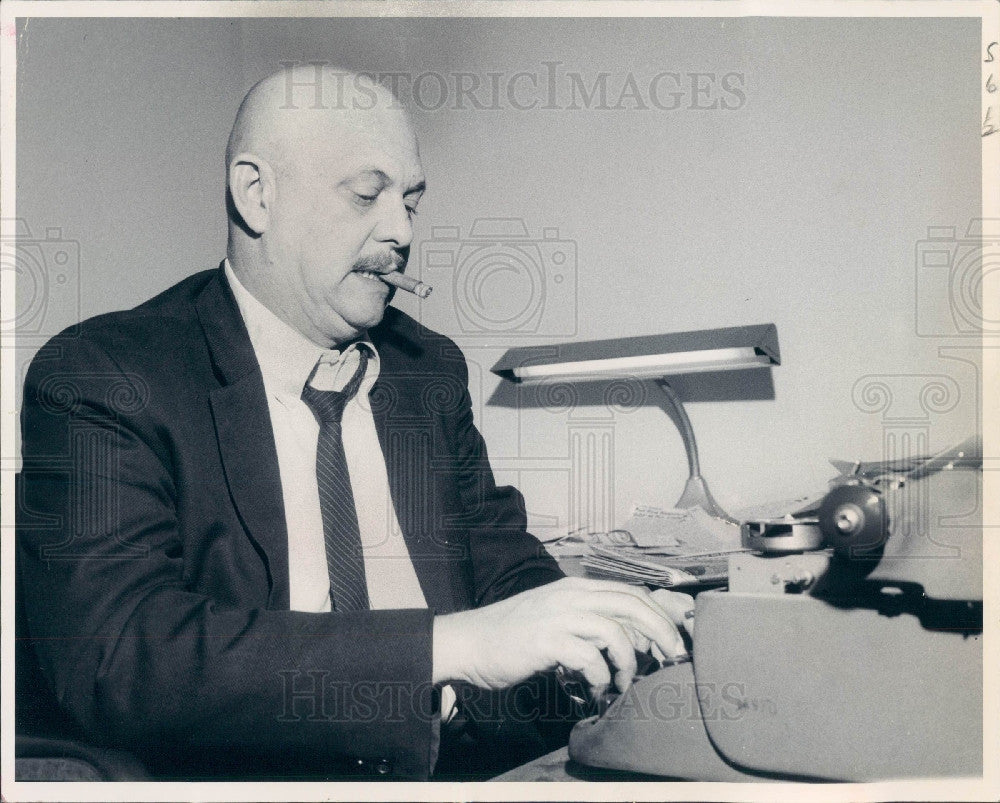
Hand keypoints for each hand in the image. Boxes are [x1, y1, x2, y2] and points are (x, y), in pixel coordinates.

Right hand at [432, 577, 686, 696]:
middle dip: (661, 632)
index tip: (673, 642)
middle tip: (673, 659)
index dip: (659, 615)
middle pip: (633, 604)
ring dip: (628, 663)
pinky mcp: (546, 640)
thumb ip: (589, 620)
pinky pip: (589, 658)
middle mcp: (570, 595)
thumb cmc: (514, 635)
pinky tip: (595, 692)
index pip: (632, 592)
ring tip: (622, 685)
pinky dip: (600, 679)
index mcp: (575, 587)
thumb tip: (633, 639)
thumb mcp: (556, 617)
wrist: (469, 641)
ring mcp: (558, 615)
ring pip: (615, 632)